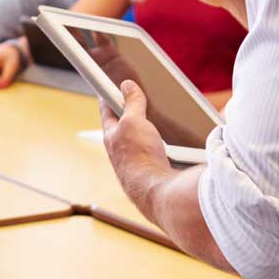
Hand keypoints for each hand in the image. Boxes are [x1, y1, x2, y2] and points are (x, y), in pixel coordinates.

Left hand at [99, 79, 174, 202]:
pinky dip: (161, 145)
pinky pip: (155, 153)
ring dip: (148, 131)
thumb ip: (132, 103)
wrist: (157, 192)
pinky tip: (171, 145)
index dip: (107, 96)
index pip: (106, 111)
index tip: (107, 86)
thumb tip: (127, 86)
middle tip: (140, 99)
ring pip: (140, 141)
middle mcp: (120, 151)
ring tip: (161, 121)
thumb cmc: (140, 157)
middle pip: (124, 126)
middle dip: (131, 113)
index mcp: (111, 136)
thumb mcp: (134, 122)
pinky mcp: (150, 172)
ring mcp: (135, 163)